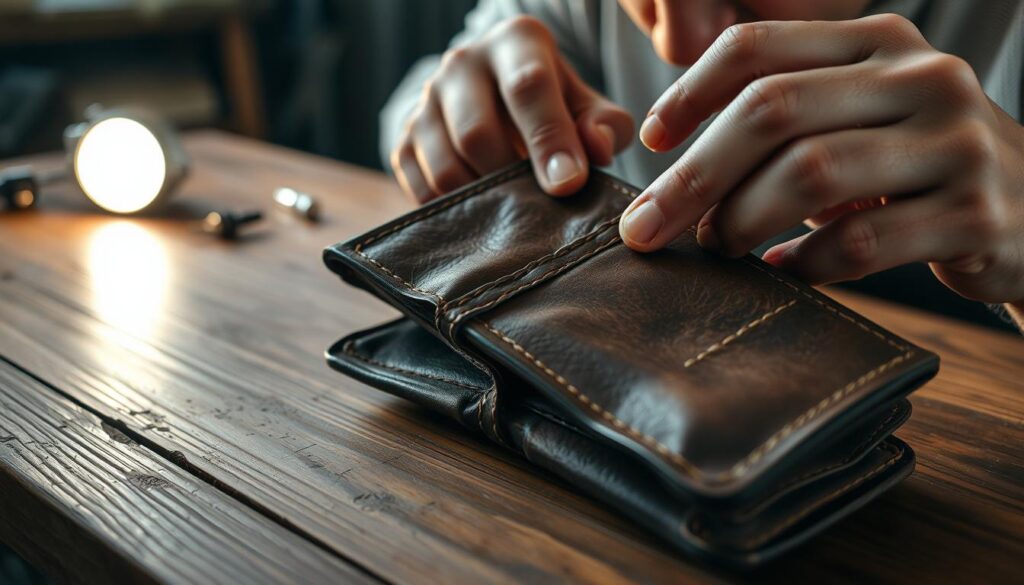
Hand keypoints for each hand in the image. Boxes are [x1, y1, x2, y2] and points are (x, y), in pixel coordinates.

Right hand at [392, 16, 633, 202]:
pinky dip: (457, 213)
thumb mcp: (587, 107)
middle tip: (540, 207)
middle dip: (511, 179)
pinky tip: (485, 211)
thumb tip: (597, 149)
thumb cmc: (554, 105)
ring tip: (515, 208)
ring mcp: (425, 101)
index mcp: (515, 41)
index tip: (568, 184)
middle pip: (476, 134)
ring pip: (446, 169)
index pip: (528, 86)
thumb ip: (605, 126)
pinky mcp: (403, 140)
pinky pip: (423, 191)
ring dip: (484, 201)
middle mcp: (462, 62)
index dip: (549, 139)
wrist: (497, 101)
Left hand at [620, 14, 1023, 305]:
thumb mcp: (861, 119)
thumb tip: (675, 172)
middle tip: (646, 226)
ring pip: (811, 172)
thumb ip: (788, 120)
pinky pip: (859, 243)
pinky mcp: (975, 214)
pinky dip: (803, 263)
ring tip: (718, 245)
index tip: (651, 142)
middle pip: (772, 110)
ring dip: (742, 218)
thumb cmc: (917, 168)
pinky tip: (783, 272)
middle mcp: (922, 78)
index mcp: (879, 43)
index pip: (758, 47)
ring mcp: (955, 143)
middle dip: (693, 174)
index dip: (689, 93)